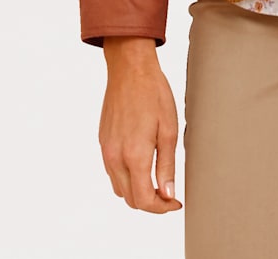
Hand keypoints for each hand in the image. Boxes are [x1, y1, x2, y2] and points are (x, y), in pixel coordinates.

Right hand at [98, 37, 182, 212]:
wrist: (130, 69)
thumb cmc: (153, 94)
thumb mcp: (169, 129)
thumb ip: (167, 166)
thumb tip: (167, 194)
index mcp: (134, 155)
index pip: (143, 200)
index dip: (161, 208)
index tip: (175, 203)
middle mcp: (115, 157)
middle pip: (130, 199)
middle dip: (150, 203)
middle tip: (169, 195)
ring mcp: (106, 150)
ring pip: (119, 188)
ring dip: (137, 191)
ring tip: (157, 181)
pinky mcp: (103, 142)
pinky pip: (112, 172)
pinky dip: (126, 178)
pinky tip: (141, 165)